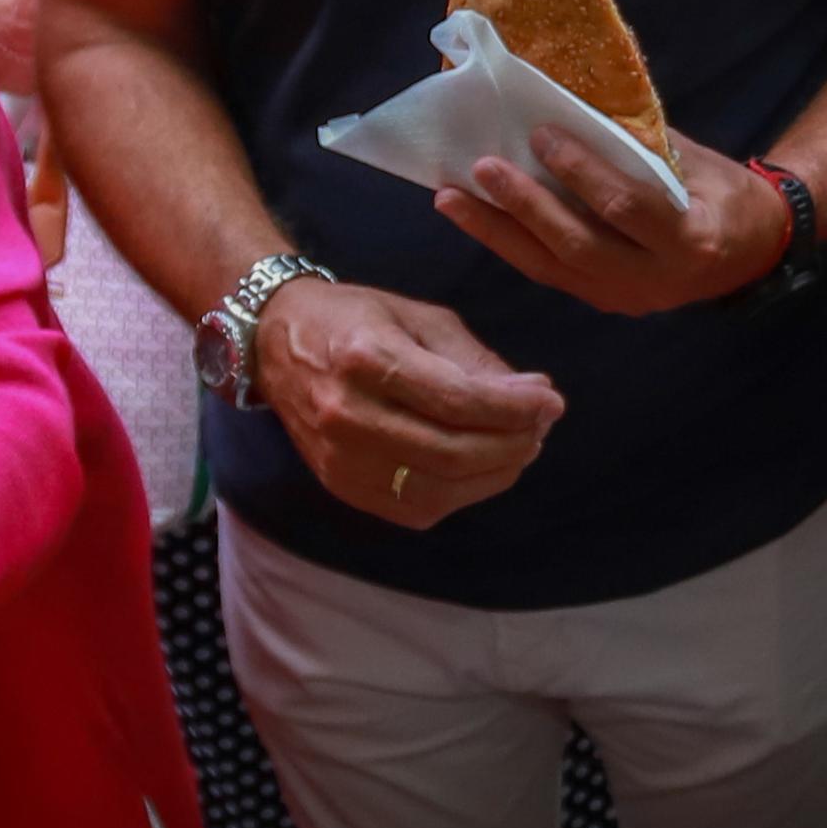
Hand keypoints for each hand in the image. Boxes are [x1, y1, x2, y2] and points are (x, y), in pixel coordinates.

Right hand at [255, 276, 567, 526]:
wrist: (274, 341)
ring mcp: (339, 459)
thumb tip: (535, 397)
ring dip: (494, 474)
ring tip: (518, 445)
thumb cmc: (356, 320)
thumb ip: (477, 361)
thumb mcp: (421, 318)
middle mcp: (347, 414)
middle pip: (452, 452)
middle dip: (512, 444)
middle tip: (540, 426)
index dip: (514, 408)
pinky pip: (416, 509)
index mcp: (367, 359)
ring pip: (438, 490)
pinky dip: (461, 493)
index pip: (457, 401)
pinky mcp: (340, 486)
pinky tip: (481, 467)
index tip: (552, 402)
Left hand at [443, 128, 793, 315]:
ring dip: (497, 232)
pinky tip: (476, 218)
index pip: (627, 207)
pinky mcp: (604, 301)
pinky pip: (550, 273)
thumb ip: (638, 143)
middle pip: (578, 246)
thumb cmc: (725, 193)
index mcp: (691, 240)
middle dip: (525, 207)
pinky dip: (510, 244)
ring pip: (552, 268)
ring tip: (451, 199)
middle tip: (480, 168)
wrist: (754, 252)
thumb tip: (575, 101)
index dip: (582, 172)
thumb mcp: (696, 161)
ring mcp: (627, 298)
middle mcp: (656, 279)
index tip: (543, 134)